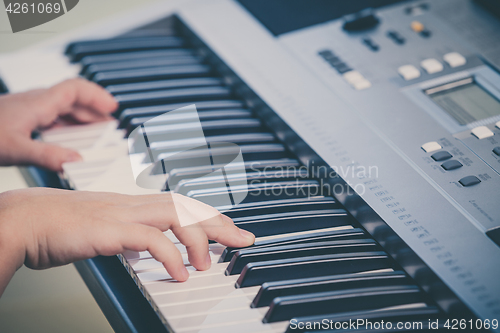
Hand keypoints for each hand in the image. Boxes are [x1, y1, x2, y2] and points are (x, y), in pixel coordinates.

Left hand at [0, 78, 116, 170]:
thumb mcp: (15, 149)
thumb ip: (47, 155)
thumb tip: (76, 162)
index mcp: (38, 103)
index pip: (76, 88)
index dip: (97, 96)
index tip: (113, 108)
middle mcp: (35, 102)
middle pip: (73, 98)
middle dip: (95, 109)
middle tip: (110, 123)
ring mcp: (28, 109)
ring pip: (63, 106)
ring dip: (82, 116)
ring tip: (96, 130)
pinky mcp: (21, 118)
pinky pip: (52, 116)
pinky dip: (67, 124)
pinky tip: (69, 138)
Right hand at [0, 188, 254, 295]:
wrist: (24, 219)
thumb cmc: (58, 226)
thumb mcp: (104, 232)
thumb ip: (128, 239)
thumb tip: (147, 252)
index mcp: (134, 205)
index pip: (181, 204)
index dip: (208, 214)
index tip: (228, 229)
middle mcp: (133, 205)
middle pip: (188, 205)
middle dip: (220, 222)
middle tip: (244, 239)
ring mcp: (123, 214)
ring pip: (176, 215)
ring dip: (199, 239)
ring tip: (208, 263)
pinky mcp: (110, 230)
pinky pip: (151, 239)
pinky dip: (171, 255)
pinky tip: (180, 273)